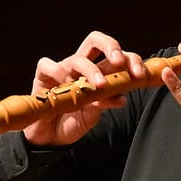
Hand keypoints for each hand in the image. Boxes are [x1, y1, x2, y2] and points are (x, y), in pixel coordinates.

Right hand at [25, 31, 145, 148]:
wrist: (49, 138)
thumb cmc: (72, 123)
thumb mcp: (93, 116)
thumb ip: (105, 104)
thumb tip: (121, 97)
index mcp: (98, 73)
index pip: (116, 57)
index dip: (130, 61)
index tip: (138, 76)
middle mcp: (81, 67)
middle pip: (96, 41)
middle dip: (111, 46)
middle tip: (119, 62)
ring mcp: (62, 70)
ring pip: (77, 58)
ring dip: (91, 70)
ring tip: (98, 86)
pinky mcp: (42, 77)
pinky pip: (47, 65)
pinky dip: (57, 72)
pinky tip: (64, 86)